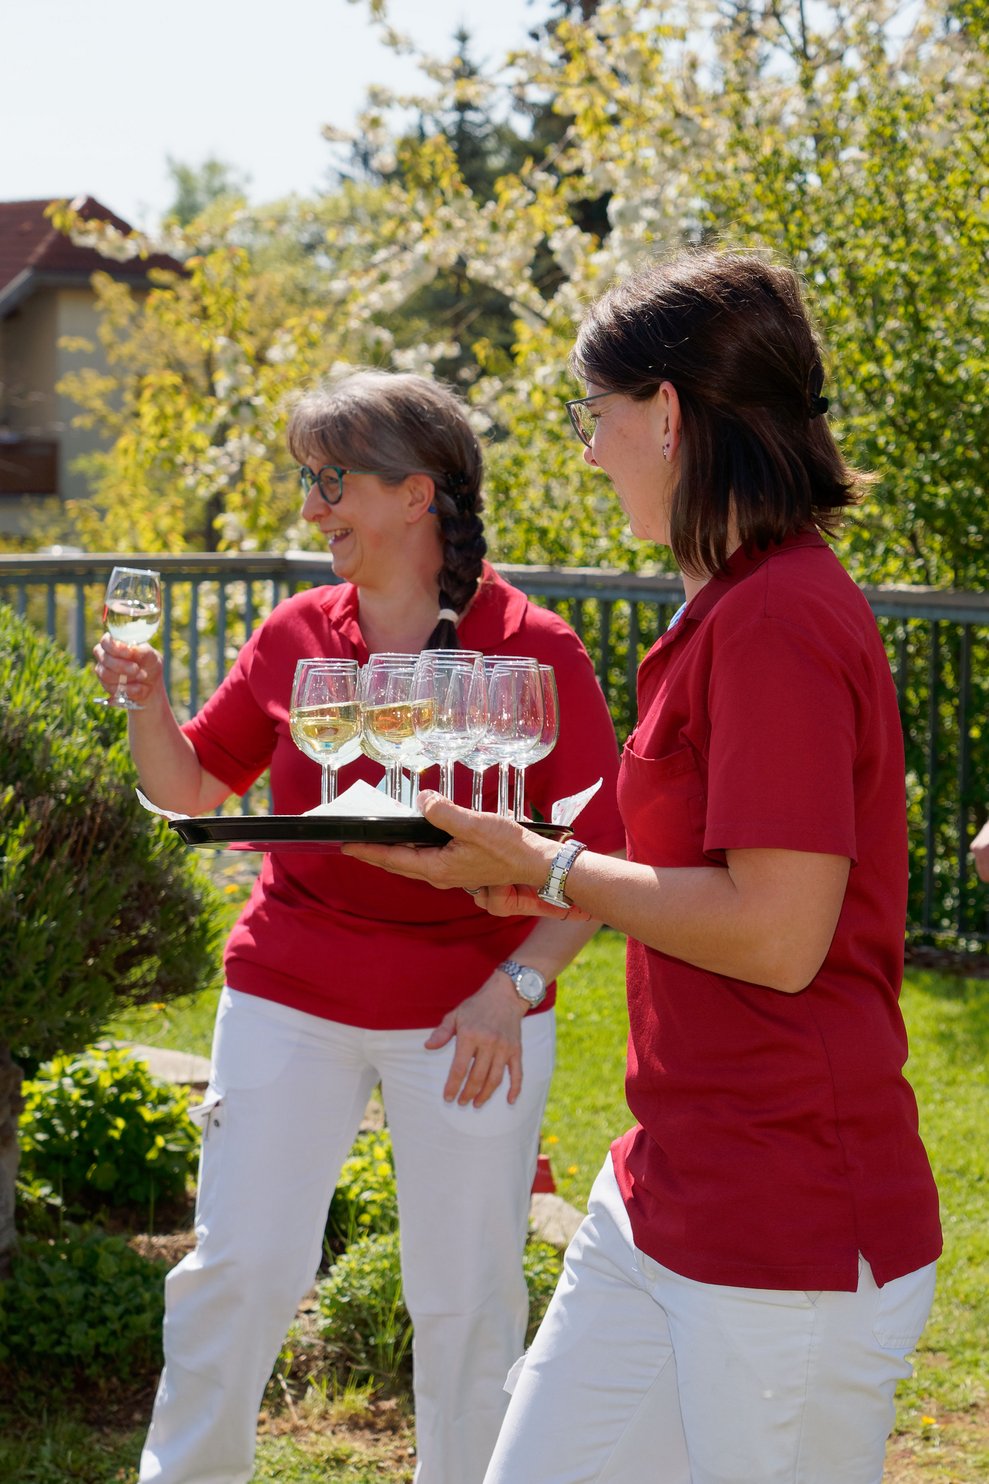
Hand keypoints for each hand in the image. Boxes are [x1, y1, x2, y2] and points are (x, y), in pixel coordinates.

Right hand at [93, 634, 163, 708]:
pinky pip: (112, 688)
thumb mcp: (150, 655)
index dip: (115, 647)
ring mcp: (103, 671)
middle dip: (122, 666)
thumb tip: (131, 650)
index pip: (106, 642)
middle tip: (137, 669)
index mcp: (113, 642)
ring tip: (142, 676)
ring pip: (106, 675)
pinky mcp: (107, 686)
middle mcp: (104, 656)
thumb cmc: (149, 663)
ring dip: (126, 678)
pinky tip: (140, 687)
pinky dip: (128, 689)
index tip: (129, 653)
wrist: (152, 683)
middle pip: (105, 660)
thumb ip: (140, 651)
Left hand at [343, 792, 584, 921]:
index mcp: (438, 866)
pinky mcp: (460, 866)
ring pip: (411, 862)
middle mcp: (439, 874)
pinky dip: (412, 850)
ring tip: (375, 840)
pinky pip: (426, 859)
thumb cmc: (508, 847)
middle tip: (351, 843)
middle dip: (374, 853)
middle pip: (398, 863)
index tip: (346, 844)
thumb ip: (444, 812)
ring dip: (392, 853)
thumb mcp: (473, 824)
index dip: (368, 851)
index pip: (393, 859)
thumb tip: (422, 800)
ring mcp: (450, 872)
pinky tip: (412, 838)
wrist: (535, 863)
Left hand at [427, 973, 528, 1106]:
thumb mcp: (456, 1015)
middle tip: (461, 1103)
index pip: (459, 1068)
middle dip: (468, 1093)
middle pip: (477, 1077)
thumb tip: (428, 1046)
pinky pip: (517, 1073)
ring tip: (477, 1103)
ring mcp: (504, 1048)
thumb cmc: (477, 1006)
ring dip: (486, 1095)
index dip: (453, 1086)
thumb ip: (442, 1032)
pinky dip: (515, 1088)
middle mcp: (488, 1043)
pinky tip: (509, 1100)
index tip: (448, 1097)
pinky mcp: (516, 1050)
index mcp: (470, 1035)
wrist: (505, 994)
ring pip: (495, 1079)